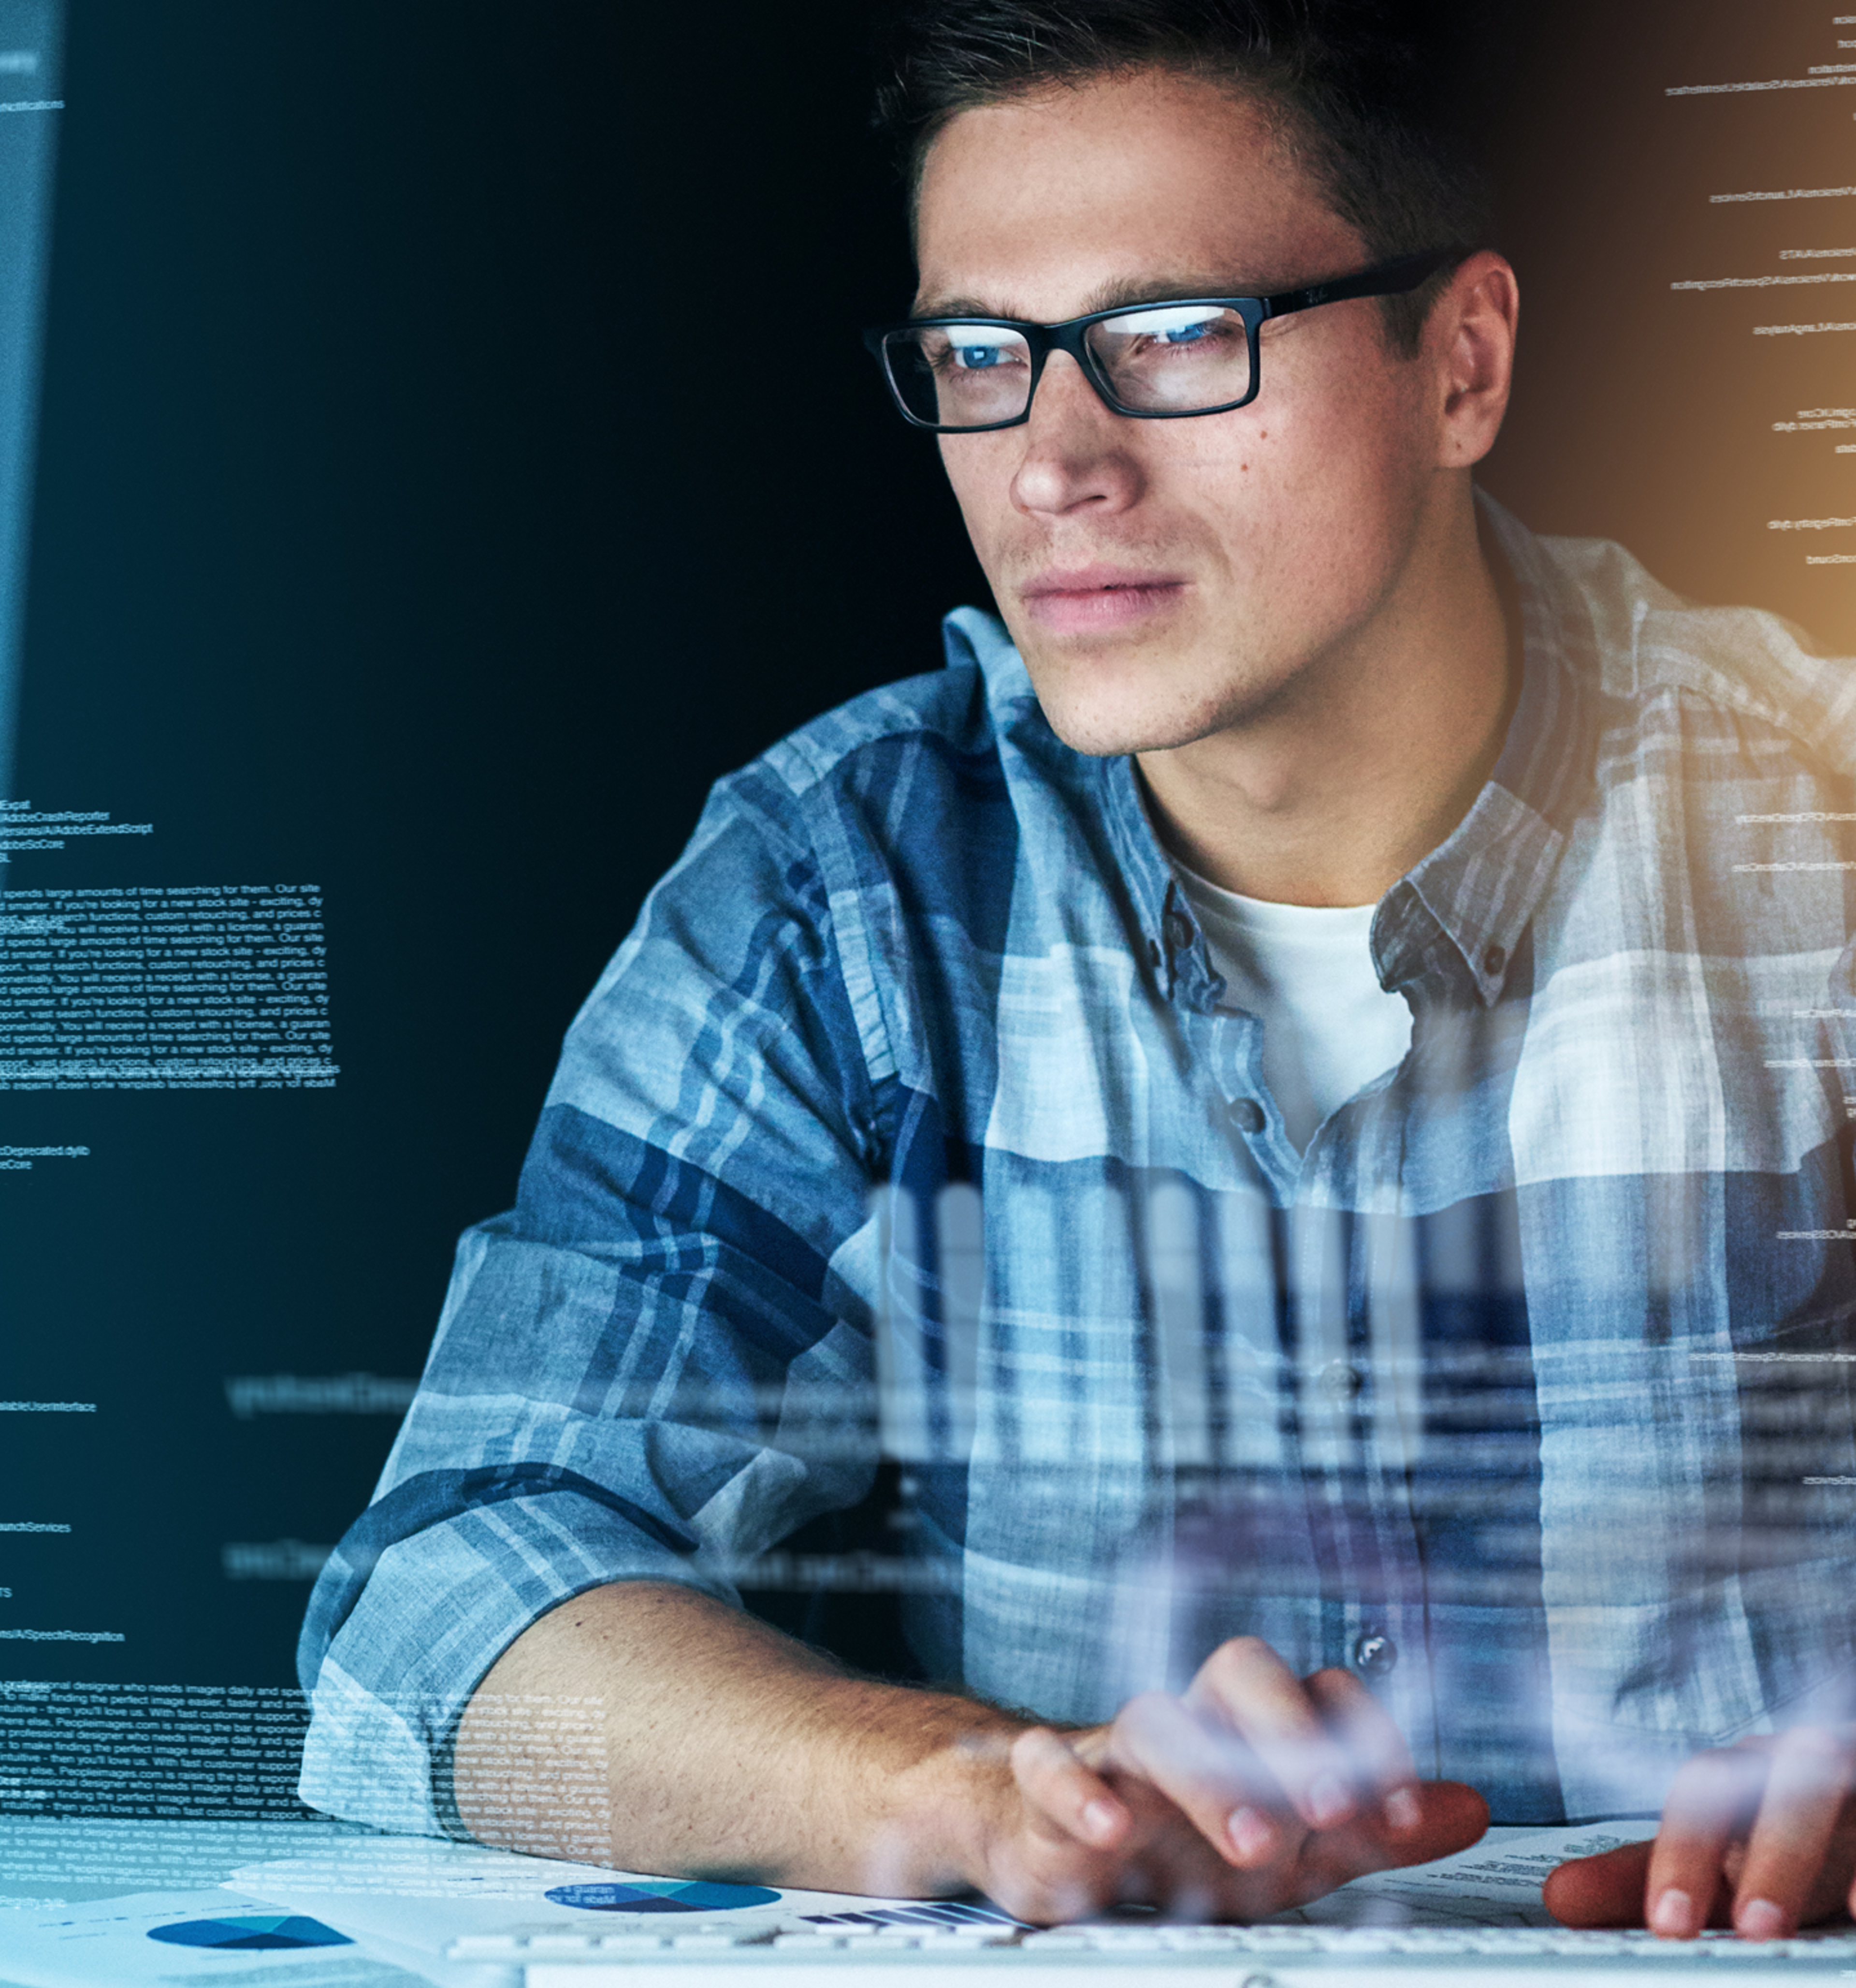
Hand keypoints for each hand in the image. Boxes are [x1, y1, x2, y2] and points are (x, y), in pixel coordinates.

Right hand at [968, 1635, 1487, 1921]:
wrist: (1057, 1843)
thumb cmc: (1181, 1840)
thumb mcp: (1293, 1850)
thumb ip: (1374, 1831)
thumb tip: (1474, 1807)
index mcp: (1253, 1731)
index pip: (1322, 1694)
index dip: (1367, 1743)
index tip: (1401, 1813)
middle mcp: (1191, 1722)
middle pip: (1240, 1670)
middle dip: (1288, 1730)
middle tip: (1328, 1805)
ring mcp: (1117, 1750)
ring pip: (1153, 1718)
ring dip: (1204, 1773)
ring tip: (1250, 1839)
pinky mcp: (1048, 1786)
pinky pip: (1048, 1763)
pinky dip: (1077, 1789)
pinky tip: (1114, 1827)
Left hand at [1544, 1729, 1855, 1939]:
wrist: (1851, 1807)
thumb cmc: (1772, 1832)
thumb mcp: (1712, 1859)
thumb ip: (1638, 1877)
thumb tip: (1559, 1896)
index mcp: (1741, 1776)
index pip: (1703, 1795)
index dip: (1684, 1855)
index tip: (1667, 1923)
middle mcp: (1798, 1769)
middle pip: (1777, 1790)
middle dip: (1763, 1856)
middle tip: (1749, 1928)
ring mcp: (1852, 1792)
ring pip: (1833, 1799)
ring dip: (1809, 1857)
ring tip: (1795, 1922)